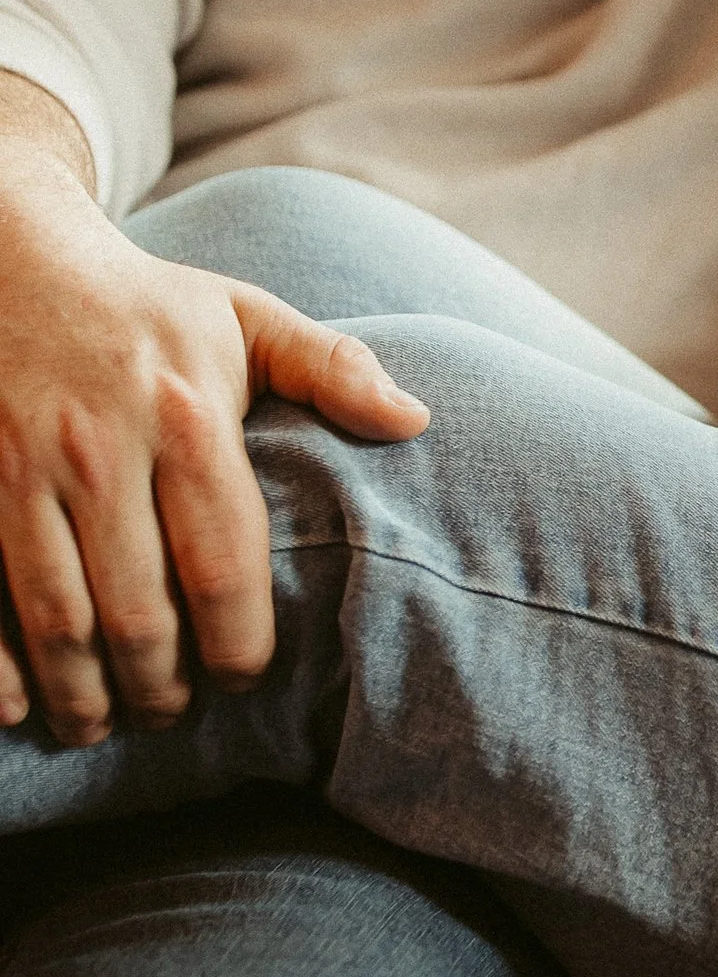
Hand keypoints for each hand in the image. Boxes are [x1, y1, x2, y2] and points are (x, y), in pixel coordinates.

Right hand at [0, 152, 429, 743]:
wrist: (5, 252)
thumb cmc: (144, 303)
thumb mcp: (243, 315)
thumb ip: (330, 368)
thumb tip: (416, 419)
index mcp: (184, 414)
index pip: (224, 564)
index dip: (238, 645)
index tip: (244, 678)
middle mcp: (98, 447)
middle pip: (138, 613)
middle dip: (158, 687)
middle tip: (172, 714)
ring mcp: (16, 467)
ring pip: (55, 618)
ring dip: (80, 695)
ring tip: (100, 724)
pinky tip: (17, 707)